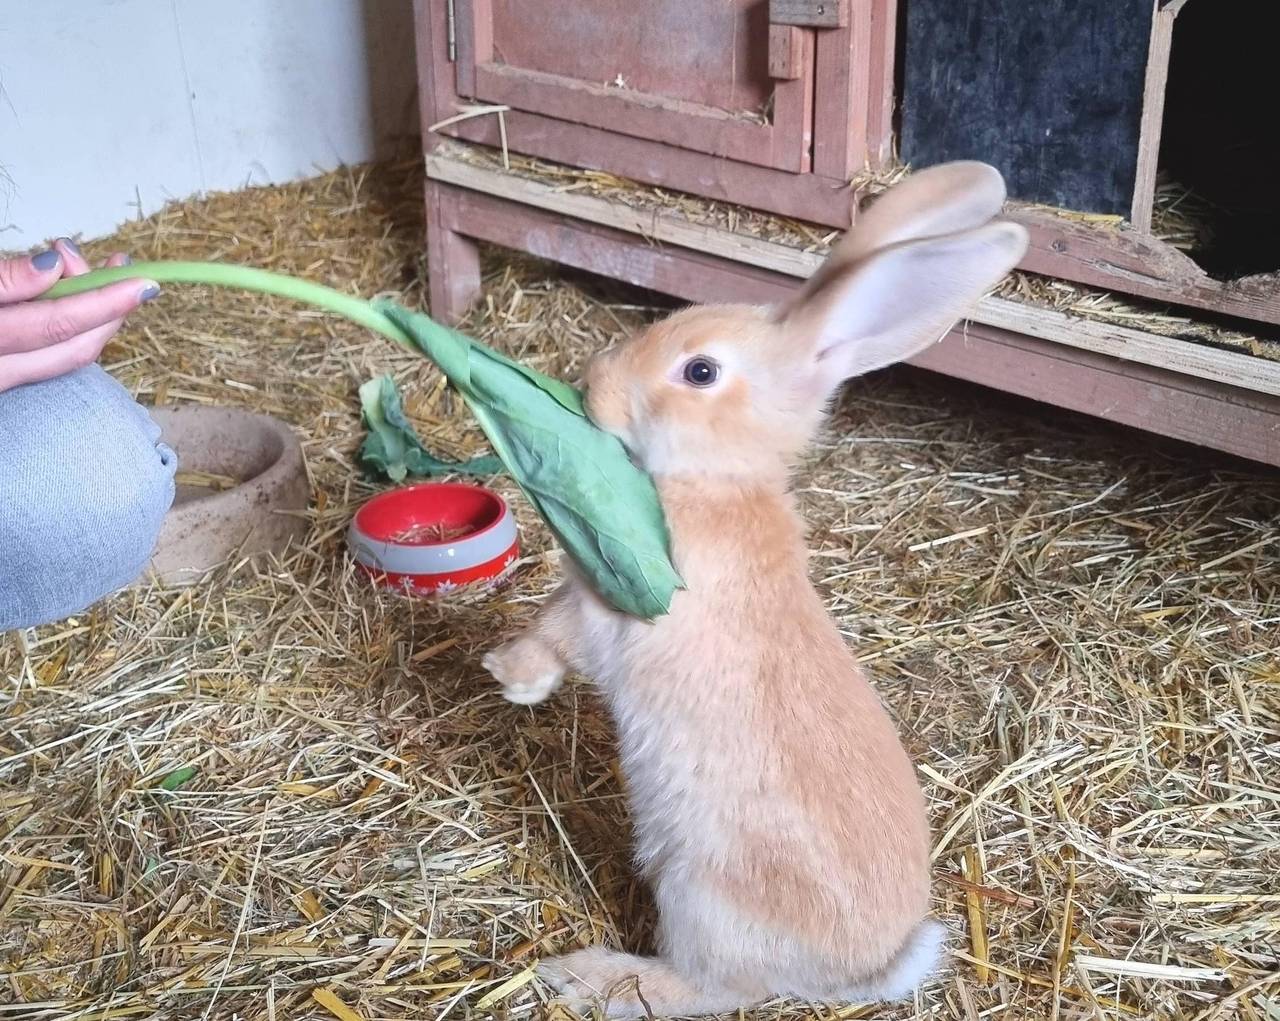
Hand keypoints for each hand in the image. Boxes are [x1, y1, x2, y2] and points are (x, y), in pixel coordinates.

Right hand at [0, 238, 157, 392]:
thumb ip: (6, 277)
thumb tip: (53, 265)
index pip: (58, 323)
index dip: (104, 303)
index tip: (141, 282)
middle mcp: (1, 372)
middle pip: (75, 348)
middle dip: (110, 309)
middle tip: (123, 269)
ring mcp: (5, 380)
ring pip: (68, 356)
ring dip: (98, 318)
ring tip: (105, 276)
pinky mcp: (10, 376)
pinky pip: (53, 357)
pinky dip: (76, 329)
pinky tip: (82, 299)